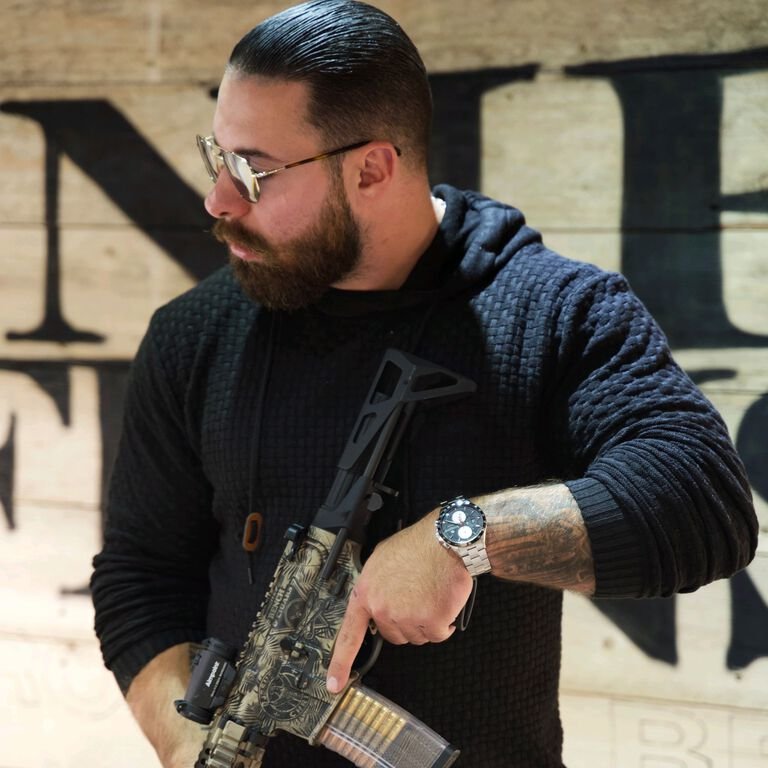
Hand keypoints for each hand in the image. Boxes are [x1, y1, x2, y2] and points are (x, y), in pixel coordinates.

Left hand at [326, 511, 472, 692]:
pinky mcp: (431, 622)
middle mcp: (383, 609)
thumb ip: (374, 585)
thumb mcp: (381, 559)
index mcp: (366, 594)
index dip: (340, 663)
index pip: (348, 636)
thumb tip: (376, 600)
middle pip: (394, 634)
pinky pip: (438, 634)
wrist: (444, 540)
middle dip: (405, 620)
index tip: (334, 684)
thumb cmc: (416, 545)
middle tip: (415, 596)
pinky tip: (443, 602)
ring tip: (429, 593)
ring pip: (417, 636)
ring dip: (426, 621)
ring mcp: (406, 617)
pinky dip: (444, 623)